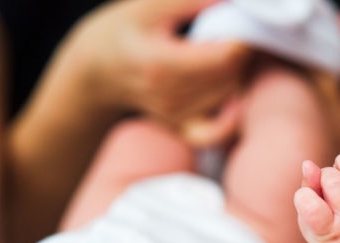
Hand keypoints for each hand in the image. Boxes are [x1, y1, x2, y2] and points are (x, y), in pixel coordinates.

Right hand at [63, 0, 251, 128]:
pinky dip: (232, 116)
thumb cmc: (124, 30)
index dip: (243, 38)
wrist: (97, 69)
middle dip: (241, 51)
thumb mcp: (150, 5)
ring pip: (230, 94)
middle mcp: (171, 98)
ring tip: (218, 52)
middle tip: (230, 31)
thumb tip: (235, 3)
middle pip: (232, 75)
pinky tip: (231, 96)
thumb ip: (193, 1)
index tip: (239, 21)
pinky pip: (217, 132)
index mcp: (163, 65)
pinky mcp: (180, 128)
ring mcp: (176, 117)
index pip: (227, 57)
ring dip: (236, 73)